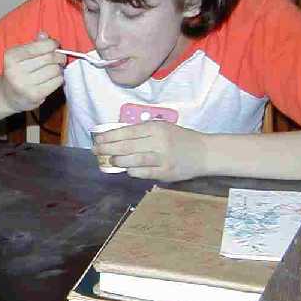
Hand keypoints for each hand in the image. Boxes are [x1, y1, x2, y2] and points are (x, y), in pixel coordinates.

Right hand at [0, 33, 64, 112]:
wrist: (7, 96)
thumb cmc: (17, 72)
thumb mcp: (20, 55)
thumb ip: (33, 44)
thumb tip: (44, 35)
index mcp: (11, 56)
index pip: (41, 45)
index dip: (52, 44)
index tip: (55, 46)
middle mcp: (16, 70)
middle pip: (50, 58)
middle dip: (59, 57)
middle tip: (60, 58)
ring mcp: (25, 84)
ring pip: (55, 70)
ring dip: (59, 69)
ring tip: (55, 70)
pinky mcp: (34, 95)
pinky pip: (56, 82)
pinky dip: (59, 79)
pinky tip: (53, 79)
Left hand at [91, 121, 208, 180]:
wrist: (204, 152)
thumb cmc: (179, 139)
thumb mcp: (162, 127)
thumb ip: (141, 132)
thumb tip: (114, 137)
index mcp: (155, 128)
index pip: (126, 132)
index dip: (109, 136)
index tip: (97, 139)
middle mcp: (158, 142)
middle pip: (126, 146)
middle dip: (107, 149)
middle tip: (96, 151)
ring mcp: (162, 158)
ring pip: (133, 160)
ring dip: (118, 160)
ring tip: (110, 160)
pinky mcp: (166, 172)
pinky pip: (143, 173)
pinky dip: (132, 171)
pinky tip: (127, 169)